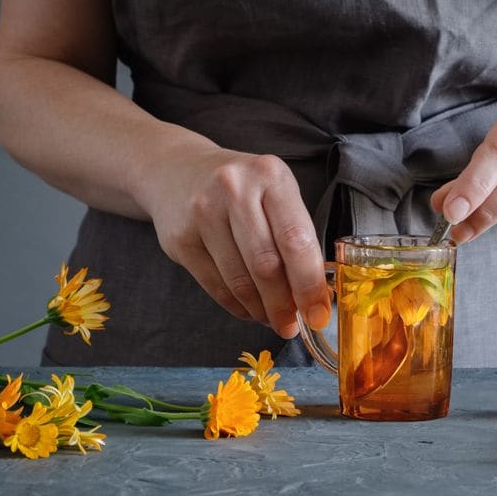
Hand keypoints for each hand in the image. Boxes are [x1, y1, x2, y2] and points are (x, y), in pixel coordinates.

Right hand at [136, 138, 330, 337]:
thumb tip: (314, 295)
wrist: (178, 170)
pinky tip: (249, 309)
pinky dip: (237, 305)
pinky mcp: (179, 239)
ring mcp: (202, 213)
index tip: (318, 313)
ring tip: (272, 318)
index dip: (309, 283)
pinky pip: (215, 285)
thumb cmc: (242, 189)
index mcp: (270, 176)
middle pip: (266, 265)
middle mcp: (234, 190)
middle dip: (284, 304)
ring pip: (240, 281)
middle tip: (292, 325)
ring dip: (261, 309)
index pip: (295, 239)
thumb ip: (295, 235)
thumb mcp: (275, 192)